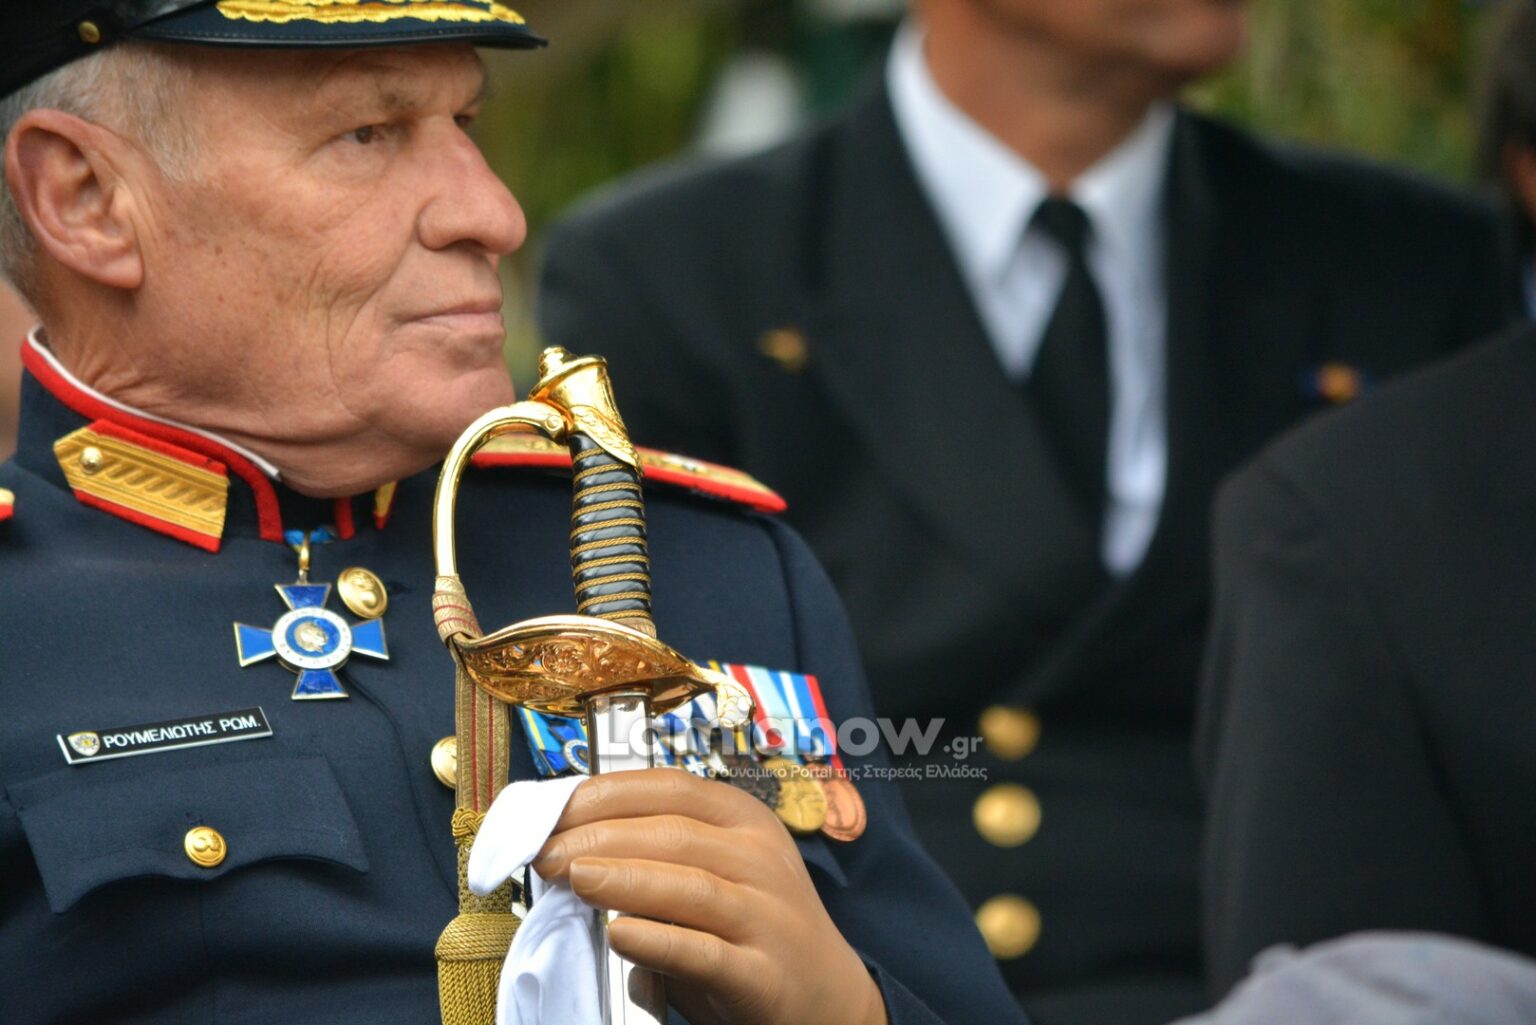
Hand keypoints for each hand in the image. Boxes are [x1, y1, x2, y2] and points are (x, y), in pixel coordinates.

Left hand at [533, 767, 888, 1024]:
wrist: (825, 997)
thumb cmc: (752, 928)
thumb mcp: (718, 874)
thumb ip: (660, 857)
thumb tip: (570, 846)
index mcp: (745, 821)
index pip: (671, 789)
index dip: (607, 794)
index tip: (553, 809)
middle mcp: (761, 859)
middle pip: (673, 833)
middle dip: (599, 837)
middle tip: (546, 854)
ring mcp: (766, 916)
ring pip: (690, 885)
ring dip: (623, 877)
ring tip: (573, 878)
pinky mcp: (763, 975)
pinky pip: (704, 952)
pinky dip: (657, 940)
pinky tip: (617, 934)